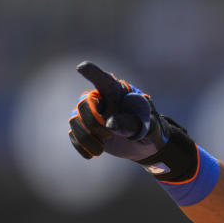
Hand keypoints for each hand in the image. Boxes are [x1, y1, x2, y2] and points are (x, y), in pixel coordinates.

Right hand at [68, 61, 197, 179]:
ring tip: (102, 149)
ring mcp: (90, 115)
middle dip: (93, 122)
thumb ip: (133, 123)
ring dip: (86, 138)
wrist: (146, 144)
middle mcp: (100, 100)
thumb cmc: (150, 127)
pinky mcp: (86, 130)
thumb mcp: (149, 126)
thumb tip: (111, 125)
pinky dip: (81, 146)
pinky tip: (92, 154)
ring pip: (75, 121)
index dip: (91, 72)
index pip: (102, 78)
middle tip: (108, 134)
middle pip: (83, 104)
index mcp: (116, 92)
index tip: (82, 68)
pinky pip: (73, 136)